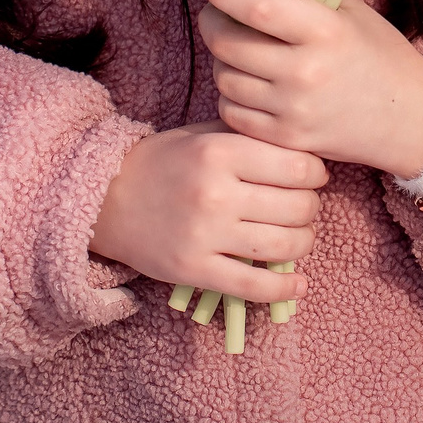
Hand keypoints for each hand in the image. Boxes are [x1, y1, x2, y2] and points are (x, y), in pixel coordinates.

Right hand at [90, 119, 322, 304]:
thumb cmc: (165, 162)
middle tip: (304, 206)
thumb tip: (306, 149)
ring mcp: (205, 235)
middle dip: (311, 208)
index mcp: (222, 152)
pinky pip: (252, 287)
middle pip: (297, 207)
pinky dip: (284, 289)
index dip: (316, 173)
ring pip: (283, 246)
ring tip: (300, 237)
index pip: (298, 166)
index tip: (313, 177)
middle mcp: (217, 193)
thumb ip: (251, 137)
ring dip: (304, 243)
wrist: (106, 198)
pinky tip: (299, 285)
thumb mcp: (205, 133)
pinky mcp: (193, 270)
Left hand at [196, 0, 422, 177]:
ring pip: (224, 78)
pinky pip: (231, 112)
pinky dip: (231, 94)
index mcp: (323, 30)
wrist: (410, 117)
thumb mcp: (352, 13)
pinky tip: (248, 81)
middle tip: (214, 11)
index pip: (255, 7)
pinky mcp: (287, 138)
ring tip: (237, 48)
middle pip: (227, 43)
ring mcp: (293, 109)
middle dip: (210, 21)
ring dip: (221, 59)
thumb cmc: (380, 54)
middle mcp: (305, 71)